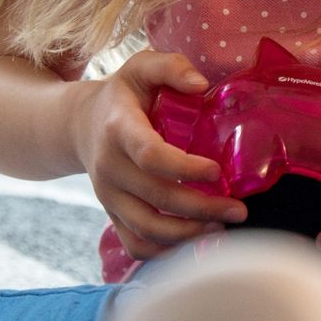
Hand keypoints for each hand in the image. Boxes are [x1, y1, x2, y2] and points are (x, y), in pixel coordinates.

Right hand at [69, 50, 249, 259]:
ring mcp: (108, 196)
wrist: (80, 125)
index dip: (185, 168)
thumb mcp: (142, 67)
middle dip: (201, 209)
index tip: (217, 172)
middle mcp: (110, 167)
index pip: (150, 156)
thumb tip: (201, 85)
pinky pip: (134, 244)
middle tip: (239, 210)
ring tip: (221, 228)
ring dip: (187, 235)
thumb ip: (171, 67)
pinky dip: (164, 253)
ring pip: (146, 228)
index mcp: (119, 129)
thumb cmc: (124, 95)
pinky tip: (195, 244)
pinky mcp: (111, 214)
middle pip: (156, 199)